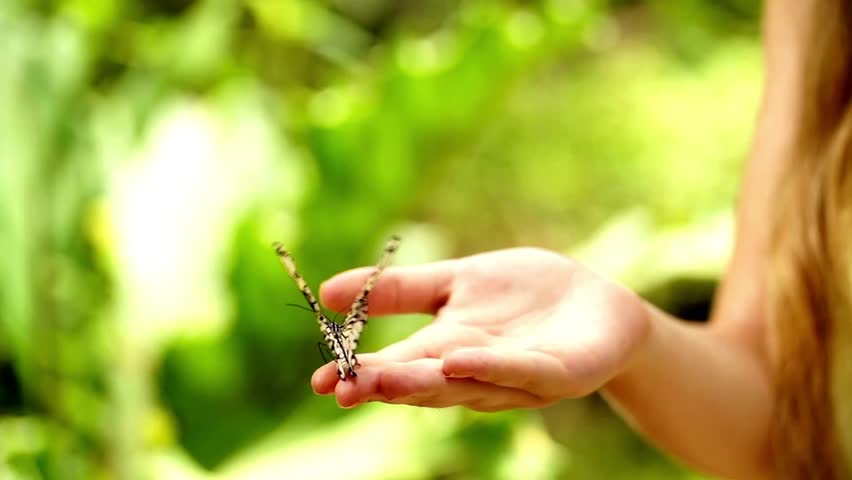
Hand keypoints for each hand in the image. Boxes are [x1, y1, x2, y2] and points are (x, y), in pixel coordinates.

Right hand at [313, 247, 649, 410]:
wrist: (597, 303)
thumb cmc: (524, 295)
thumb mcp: (456, 282)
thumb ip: (401, 290)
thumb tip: (327, 290)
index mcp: (447, 348)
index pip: (397, 365)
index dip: (361, 373)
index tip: (320, 381)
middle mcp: (475, 370)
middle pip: (424, 382)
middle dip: (383, 385)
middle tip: (342, 389)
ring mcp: (516, 376)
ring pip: (466, 383)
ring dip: (423, 383)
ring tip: (380, 377)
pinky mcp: (558, 373)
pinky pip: (521, 370)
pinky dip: (490, 367)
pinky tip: (458, 359)